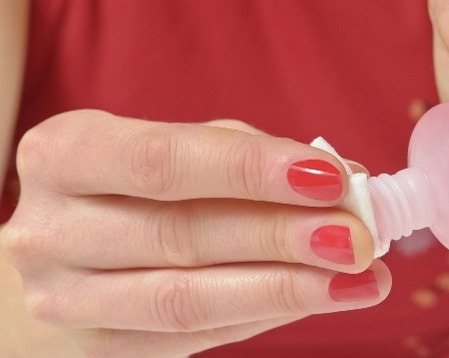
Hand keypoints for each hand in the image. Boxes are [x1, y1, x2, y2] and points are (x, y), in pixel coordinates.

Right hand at [0, 110, 389, 356]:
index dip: (250, 170)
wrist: (63, 255)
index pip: (162, 161)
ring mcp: (64, 299)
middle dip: (282, 235)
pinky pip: (193, 336)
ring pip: (188, 299)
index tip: (330, 177)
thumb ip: (249, 158)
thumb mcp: (175, 150)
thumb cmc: (133, 189)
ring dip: (286, 288)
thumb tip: (345, 179)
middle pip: (181, 235)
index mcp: (65, 154)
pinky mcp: (96, 349)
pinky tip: (320, 296)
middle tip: (359, 235)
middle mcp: (50, 229)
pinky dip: (266, 314)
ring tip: (358, 278)